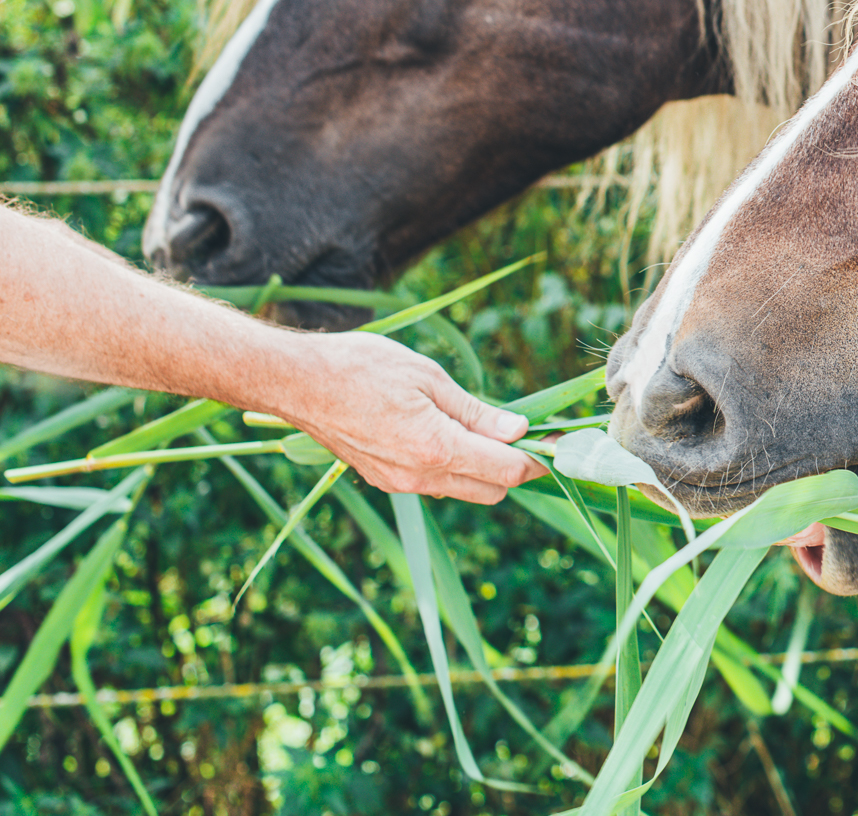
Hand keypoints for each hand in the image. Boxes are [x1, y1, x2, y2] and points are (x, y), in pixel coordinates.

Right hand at [277, 332, 546, 503]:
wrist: (297, 382)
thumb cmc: (362, 368)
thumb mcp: (429, 379)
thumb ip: (477, 412)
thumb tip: (519, 430)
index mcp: (436, 449)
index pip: (508, 471)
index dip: (540, 459)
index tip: (560, 443)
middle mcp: (419, 476)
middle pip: (492, 490)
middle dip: (516, 467)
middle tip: (527, 433)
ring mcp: (399, 483)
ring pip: (464, 489)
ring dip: (485, 469)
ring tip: (488, 429)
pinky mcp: (384, 480)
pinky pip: (435, 483)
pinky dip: (455, 467)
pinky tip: (451, 435)